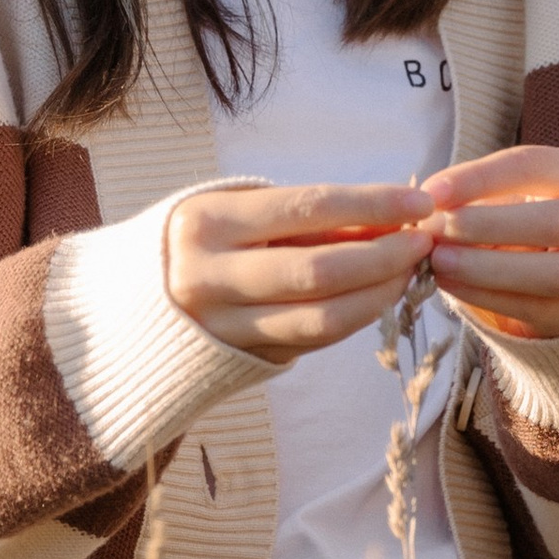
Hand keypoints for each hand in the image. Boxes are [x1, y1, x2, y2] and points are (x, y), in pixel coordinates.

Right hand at [164, 181, 433, 359]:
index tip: (420, 201)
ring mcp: (224, 324)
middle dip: (385, 256)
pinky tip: (380, 296)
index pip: (308, 208)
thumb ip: (311, 217)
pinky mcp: (242, 357)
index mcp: (209, 221)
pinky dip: (356, 317)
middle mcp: (209, 275)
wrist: (134, 305)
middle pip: (320, 270)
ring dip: (379, 294)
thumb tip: (392, 216)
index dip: (372, 205)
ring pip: (322, 317)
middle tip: (424, 242)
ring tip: (410, 271)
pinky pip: (313, 339)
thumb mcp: (243, 212)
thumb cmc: (205, 241)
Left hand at [420, 146, 558, 344]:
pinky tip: (452, 284)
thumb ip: (477, 191)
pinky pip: (536, 309)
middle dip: (488, 226)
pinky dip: (488, 297)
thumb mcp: (513, 188)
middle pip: (555, 222)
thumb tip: (430, 201)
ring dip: (487, 269)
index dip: (481, 179)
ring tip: (439, 261)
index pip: (535, 166)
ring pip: (552, 275)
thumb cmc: (529, 210)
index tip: (433, 192)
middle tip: (437, 230)